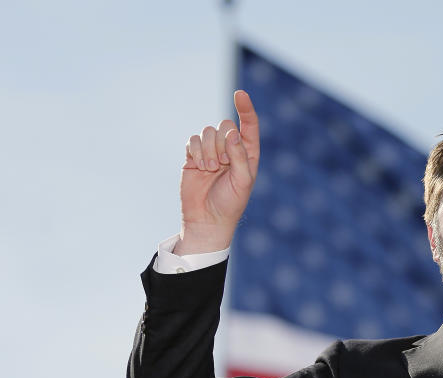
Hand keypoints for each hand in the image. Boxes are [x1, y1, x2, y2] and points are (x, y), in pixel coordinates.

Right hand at [175, 90, 260, 254]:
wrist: (207, 219)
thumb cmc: (230, 202)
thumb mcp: (242, 180)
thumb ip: (239, 155)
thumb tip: (232, 133)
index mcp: (248, 153)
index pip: (249, 125)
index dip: (246, 108)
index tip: (239, 93)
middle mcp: (230, 149)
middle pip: (225, 125)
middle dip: (222, 143)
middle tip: (222, 165)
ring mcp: (211, 151)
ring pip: (207, 131)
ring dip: (209, 150)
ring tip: (211, 169)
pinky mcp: (194, 155)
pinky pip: (193, 140)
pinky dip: (196, 151)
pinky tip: (199, 167)